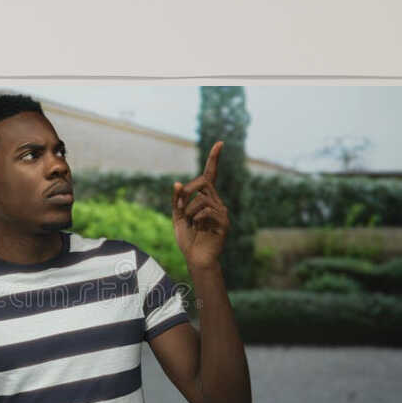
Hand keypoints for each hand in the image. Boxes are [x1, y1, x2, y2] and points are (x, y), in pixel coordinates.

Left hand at [172, 140, 229, 272]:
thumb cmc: (187, 239)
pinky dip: (197, 218)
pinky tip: (198, 227)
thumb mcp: (177, 217)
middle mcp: (216, 202)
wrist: (196, 259)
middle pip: (203, 182)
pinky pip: (207, 210)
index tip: (219, 143)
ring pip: (202, 198)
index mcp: (206, 199)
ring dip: (189, 209)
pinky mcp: (224, 223)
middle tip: (180, 208)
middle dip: (187, 192)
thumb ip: (177, 201)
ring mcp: (221, 212)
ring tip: (191, 223)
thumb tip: (177, 183)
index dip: (214, 159)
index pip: (211, 175)